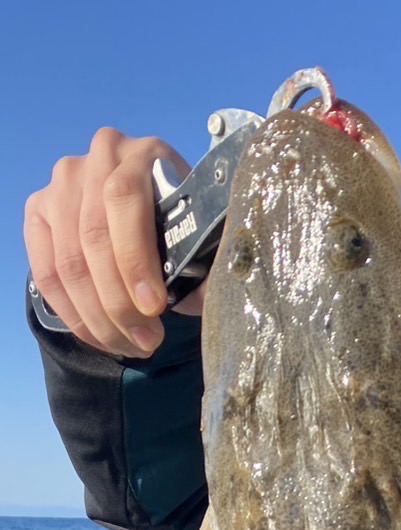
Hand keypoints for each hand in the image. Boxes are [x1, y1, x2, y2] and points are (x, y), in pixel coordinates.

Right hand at [24, 128, 191, 356]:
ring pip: (68, 261)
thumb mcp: (202, 239)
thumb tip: (201, 299)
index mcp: (144, 154)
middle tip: (147, 341)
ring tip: (130, 346)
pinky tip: (100, 337)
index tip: (154, 308)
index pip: (124, 200)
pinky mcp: (40, 212)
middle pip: (93, 237)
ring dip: (98, 317)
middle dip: (119, 302)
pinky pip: (45, 272)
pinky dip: (72, 314)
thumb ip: (203, 263)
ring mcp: (62, 183)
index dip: (135, 260)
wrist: (151, 215)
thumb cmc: (185, 228)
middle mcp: (97, 158)